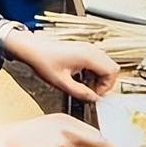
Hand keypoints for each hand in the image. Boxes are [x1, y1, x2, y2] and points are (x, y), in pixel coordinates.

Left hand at [3, 31, 119, 102]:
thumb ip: (80, 92)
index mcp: (87, 56)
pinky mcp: (82, 49)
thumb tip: (93, 98)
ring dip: (99, 76)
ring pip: (105, 63)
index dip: (106, 86)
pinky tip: (81, 77)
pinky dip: (94, 71)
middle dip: (105, 82)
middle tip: (91, 91)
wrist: (33, 49)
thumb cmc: (44, 62)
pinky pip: (96, 60)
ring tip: (85, 85)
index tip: (94, 94)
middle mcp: (90, 49)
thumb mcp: (62, 83)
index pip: (111, 71)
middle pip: (111, 67)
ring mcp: (86, 47)